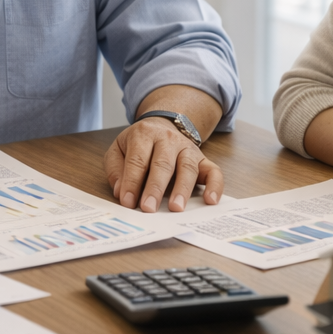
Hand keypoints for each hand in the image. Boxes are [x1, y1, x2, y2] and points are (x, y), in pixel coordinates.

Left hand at [106, 118, 222, 212]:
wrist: (162, 125)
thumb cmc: (139, 144)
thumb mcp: (119, 149)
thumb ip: (116, 169)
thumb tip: (121, 192)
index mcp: (144, 135)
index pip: (138, 160)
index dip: (132, 181)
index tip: (128, 202)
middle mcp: (168, 139)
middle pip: (162, 164)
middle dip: (155, 187)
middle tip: (148, 208)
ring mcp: (187, 149)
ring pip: (187, 167)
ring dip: (182, 189)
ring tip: (176, 208)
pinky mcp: (203, 159)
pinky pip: (214, 171)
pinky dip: (215, 186)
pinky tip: (210, 200)